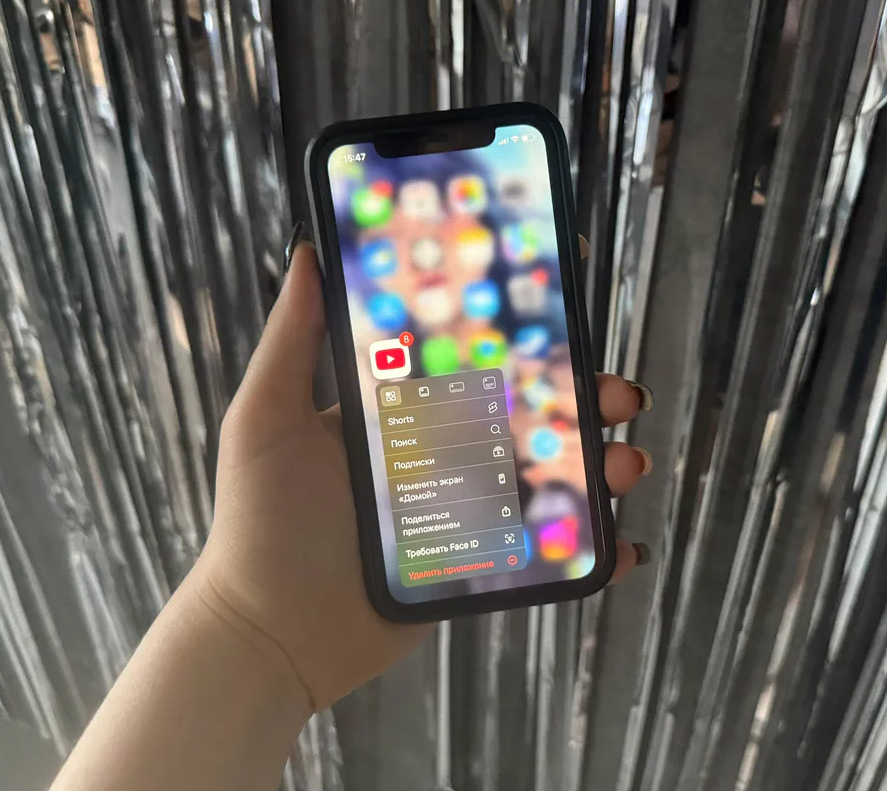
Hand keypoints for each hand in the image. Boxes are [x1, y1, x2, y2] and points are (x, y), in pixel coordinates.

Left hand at [193, 235, 654, 713]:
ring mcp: (463, 510)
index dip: (524, 324)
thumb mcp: (267, 417)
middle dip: (584, 397)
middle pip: (528, 411)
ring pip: (548, 476)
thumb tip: (312, 250)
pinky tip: (621, 547)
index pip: (473, 353)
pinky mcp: (476, 565)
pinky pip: (544, 552)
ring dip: (600, 465)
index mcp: (401, 409)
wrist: (269, 635)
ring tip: (627, 464)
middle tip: (619, 393)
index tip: (568, 286)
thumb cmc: (259, 521)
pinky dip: (589, 550)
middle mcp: (439, 451)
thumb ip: (294, 338)